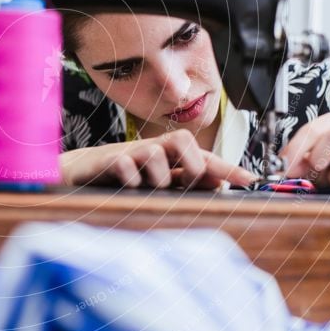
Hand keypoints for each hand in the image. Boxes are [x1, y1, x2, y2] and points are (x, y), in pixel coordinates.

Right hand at [60, 129, 255, 189]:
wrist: (79, 174)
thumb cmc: (123, 178)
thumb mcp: (157, 184)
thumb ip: (185, 184)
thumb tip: (218, 185)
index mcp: (169, 157)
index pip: (204, 157)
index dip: (227, 167)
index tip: (250, 180)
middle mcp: (154, 149)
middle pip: (184, 142)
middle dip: (189, 167)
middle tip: (181, 183)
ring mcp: (132, 152)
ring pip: (157, 157)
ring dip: (155, 179)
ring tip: (142, 189)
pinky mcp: (109, 159)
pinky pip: (128, 167)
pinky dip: (130, 181)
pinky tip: (124, 188)